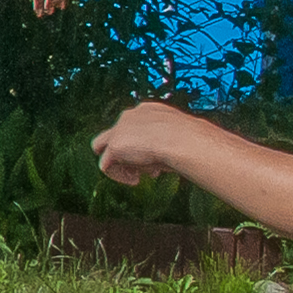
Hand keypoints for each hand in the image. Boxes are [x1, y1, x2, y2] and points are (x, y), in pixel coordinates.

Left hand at [91, 100, 206, 187]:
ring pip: (103, 147)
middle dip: (128, 154)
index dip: (143, 147)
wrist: (185, 140)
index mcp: (147, 111)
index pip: (134, 128)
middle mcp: (130, 115)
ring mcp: (119, 129)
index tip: (156, 161)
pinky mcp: (115, 144)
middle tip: (146, 169)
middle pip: (115, 135)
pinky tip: (135, 181)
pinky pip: (105, 165)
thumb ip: (162, 145)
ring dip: (119, 164)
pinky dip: (118, 175)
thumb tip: (160, 161)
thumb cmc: (189, 141)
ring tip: (137, 176)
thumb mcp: (176, 139)